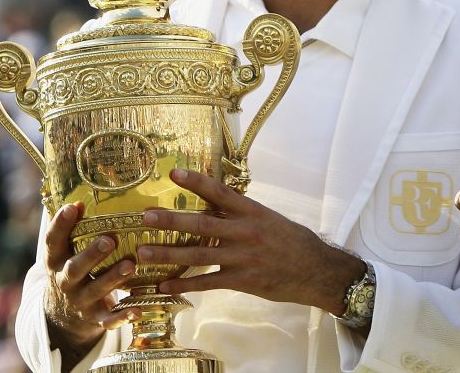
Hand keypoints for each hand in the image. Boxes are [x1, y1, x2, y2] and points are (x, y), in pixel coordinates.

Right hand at [43, 202, 135, 349]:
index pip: (53, 242)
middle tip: (109, 240)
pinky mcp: (95, 318)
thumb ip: (72, 228)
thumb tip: (81, 195)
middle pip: (74, 268)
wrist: (61, 317)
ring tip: (130, 265)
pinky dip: (122, 316)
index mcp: (55, 261)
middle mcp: (65, 281)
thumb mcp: (64, 252)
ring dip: (112, 278)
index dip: (60, 225)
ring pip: (95, 290)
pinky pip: (109, 319)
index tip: (72, 207)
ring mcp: (80, 301)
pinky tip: (138, 310)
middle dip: (91, 255)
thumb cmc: (71, 271)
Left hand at [136, 169, 364, 315]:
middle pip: (202, 224)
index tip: (174, 173)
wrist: (316, 271)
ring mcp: (243, 257)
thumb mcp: (271, 219)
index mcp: (254, 212)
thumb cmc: (293, 242)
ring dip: (168, 254)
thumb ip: (243, 214)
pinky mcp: (242, 280)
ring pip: (198, 254)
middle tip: (146, 217)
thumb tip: (217, 204)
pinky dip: (183, 284)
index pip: (221, 192)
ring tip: (143, 252)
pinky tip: (164, 286)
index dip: (197, 182)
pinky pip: (207, 282)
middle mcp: (246, 232)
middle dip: (171, 220)